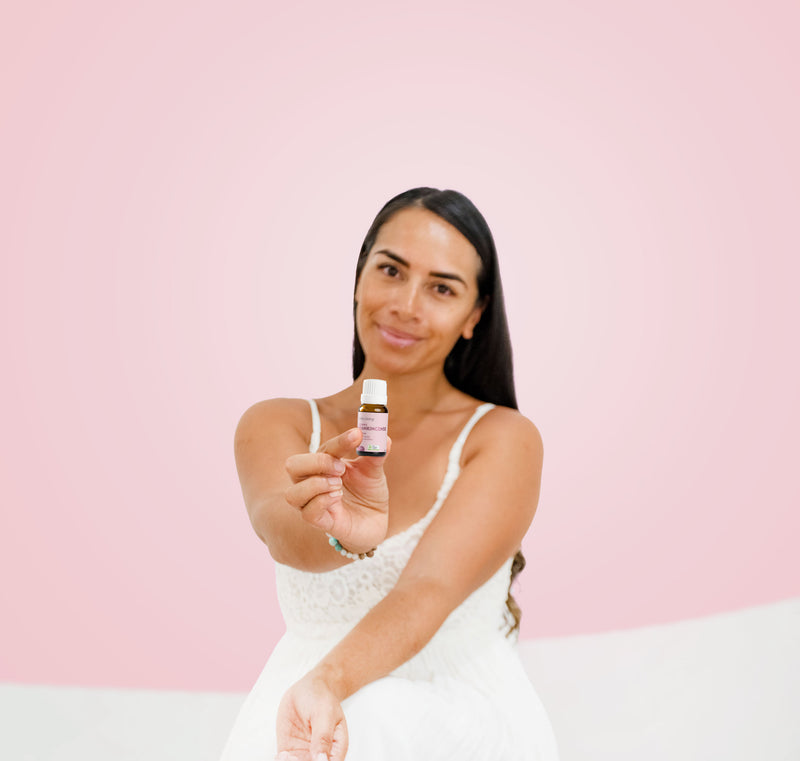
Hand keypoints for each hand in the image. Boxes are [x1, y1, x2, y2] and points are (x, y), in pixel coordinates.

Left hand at [275, 672, 347, 760]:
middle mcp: (320, 755)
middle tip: (293, 755)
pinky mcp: (290, 751)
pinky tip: (282, 754)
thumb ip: (323, 737)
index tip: (311, 757)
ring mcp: (304, 754)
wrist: (307, 688)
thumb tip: (322, 760)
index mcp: (336, 749)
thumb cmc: (321, 697)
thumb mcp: (324, 713)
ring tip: (286, 754)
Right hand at [284, 428, 389, 553]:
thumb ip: (376, 454)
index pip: (325, 447)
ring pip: (293, 494)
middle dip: (317, 462)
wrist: (375, 522)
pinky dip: (322, 502)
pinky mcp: (321, 522)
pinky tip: (338, 498)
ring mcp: (314, 503)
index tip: (358, 434)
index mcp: (325, 463)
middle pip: (293, 466)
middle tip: (341, 467)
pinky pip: (308, 513)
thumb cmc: (368, 492)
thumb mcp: (374, 471)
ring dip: (316, 485)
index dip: (340, 440)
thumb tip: (383, 438)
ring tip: (338, 485)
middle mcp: (313, 481)